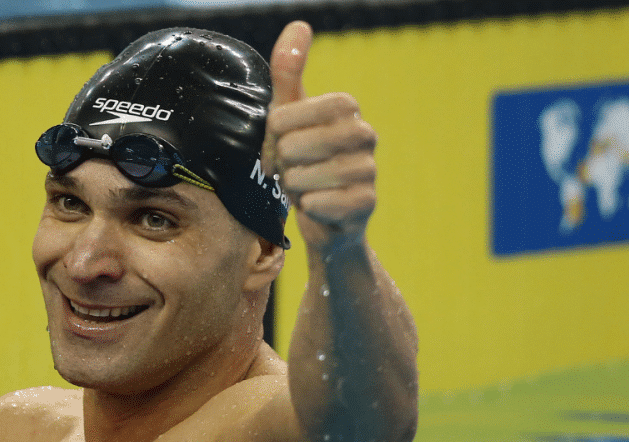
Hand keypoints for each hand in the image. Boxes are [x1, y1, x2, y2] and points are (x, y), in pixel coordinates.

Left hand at [262, 21, 377, 251]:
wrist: (327, 217)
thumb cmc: (306, 161)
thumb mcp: (290, 116)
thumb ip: (289, 72)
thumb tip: (299, 24)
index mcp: (345, 107)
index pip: (281, 117)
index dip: (271, 138)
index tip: (280, 147)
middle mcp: (364, 133)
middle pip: (292, 147)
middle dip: (282, 165)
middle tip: (294, 170)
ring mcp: (369, 169)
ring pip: (302, 178)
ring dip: (294, 189)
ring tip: (307, 187)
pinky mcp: (366, 203)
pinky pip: (317, 204)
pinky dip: (308, 209)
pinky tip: (320, 206)